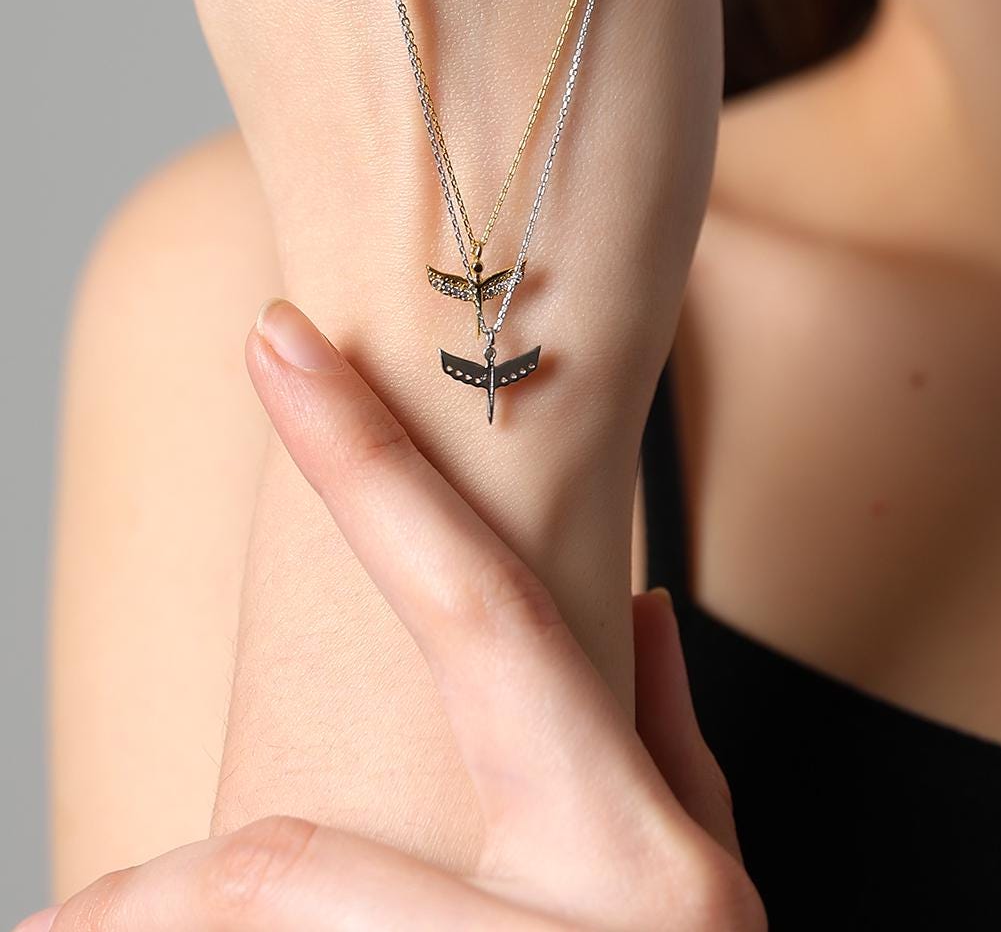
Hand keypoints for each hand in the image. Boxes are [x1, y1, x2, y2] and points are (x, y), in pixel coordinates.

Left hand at [18, 301, 766, 931]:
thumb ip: (670, 747)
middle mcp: (596, 911)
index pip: (475, 596)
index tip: (273, 343)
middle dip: (142, 899)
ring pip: (281, 926)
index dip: (365, 460)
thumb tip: (639, 610)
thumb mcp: (717, 900)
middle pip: (289, 863)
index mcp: (634, 838)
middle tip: (47, 923)